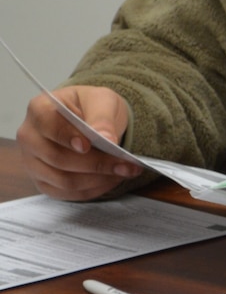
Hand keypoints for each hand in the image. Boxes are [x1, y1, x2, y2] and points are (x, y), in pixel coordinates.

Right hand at [16, 86, 137, 199]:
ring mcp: (32, 162)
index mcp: (40, 109)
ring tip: (124, 171)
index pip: (48, 126)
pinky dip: (93, 189)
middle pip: (57, 158)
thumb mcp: (102, 100)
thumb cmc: (91, 106)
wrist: (90, 118)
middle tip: (126, 163)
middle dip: (96, 163)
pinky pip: (67, 193)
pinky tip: (112, 179)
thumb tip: (107, 139)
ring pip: (63, 180)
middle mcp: (30, 137)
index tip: (88, 145)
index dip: (67, 137)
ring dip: (98, 179)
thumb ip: (103, 118)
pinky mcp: (43, 181)